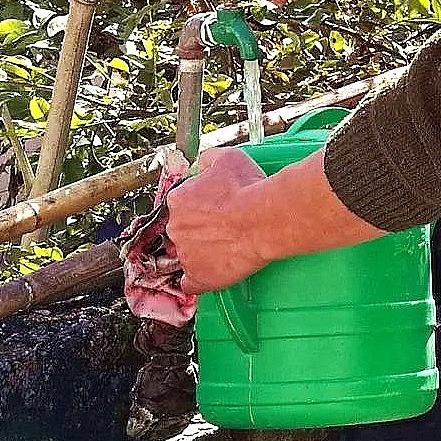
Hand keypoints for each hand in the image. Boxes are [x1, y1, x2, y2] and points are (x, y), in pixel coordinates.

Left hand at [166, 148, 271, 294]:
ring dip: (202, 250)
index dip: (200, 204)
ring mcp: (185, 256)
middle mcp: (176, 228)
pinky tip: (211, 271)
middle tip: (225, 224)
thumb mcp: (227, 158)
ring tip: (227, 244)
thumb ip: (208, 160)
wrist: (264, 219)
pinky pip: (190, 283)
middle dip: (200, 227)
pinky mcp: (198, 278)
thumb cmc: (247, 188)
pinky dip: (198, 278)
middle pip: (183, 228)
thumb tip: (202, 164)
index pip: (182, 203)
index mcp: (178, 200)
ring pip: (187, 254)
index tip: (216, 205)